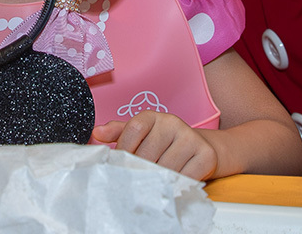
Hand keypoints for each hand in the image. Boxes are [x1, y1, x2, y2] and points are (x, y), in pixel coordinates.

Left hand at [93, 111, 219, 179]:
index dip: (124, 149)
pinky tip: (171, 183)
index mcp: (154, 117)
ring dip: (156, 179)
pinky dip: (175, 185)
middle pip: (147, 153)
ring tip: (153, 181)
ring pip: (164, 168)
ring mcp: (191, 138)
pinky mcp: (205, 155)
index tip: (120, 164)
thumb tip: (96, 133)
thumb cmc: (163, 143)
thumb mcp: (141, 135)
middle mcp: (173, 123)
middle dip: (139, 169)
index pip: (133, 129)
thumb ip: (119, 133)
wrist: (200, 148)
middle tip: (136, 178)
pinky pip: (184, 177)